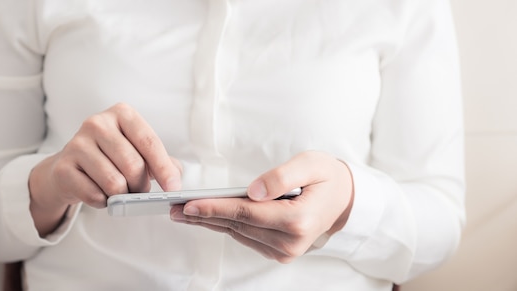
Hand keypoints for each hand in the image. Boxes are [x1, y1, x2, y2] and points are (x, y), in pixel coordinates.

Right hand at [29, 103, 181, 235]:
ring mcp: (77, 144)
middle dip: (141, 186)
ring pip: (114, 182)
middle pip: (132, 165)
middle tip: (140, 192)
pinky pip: (94, 195)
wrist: (68, 169)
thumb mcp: (138, 152)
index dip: (164, 168)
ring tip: (119, 192)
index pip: (149, 142)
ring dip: (122, 196)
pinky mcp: (63, 167)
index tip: (174, 188)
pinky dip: (103, 202)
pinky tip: (100, 194)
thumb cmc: (111, 159)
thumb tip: (177, 175)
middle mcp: (97, 123)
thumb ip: (163, 161)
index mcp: (121, 113)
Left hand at [170, 151, 352, 262]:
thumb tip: (253, 191)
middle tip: (173, 208)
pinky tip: (208, 218)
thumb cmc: (326, 177)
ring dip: (210, 223)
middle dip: (204, 216)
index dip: (215, 208)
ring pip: (238, 233)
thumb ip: (282, 176)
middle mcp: (290, 242)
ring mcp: (284, 251)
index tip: (189, 205)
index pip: (247, 213)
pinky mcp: (279, 252)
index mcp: (298, 220)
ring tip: (183, 212)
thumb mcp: (311, 164)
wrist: (344, 199)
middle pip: (237, 225)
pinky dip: (226, 226)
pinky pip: (246, 237)